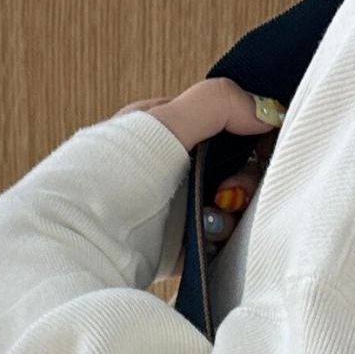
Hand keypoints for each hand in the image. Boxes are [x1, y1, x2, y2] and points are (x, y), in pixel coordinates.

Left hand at [116, 81, 285, 255]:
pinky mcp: (184, 250)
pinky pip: (224, 241)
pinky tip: (213, 238)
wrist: (86, 244)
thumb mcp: (164, 121)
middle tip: (231, 191)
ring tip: (218, 217)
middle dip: (245, 178)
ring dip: (238, 210)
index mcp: (165, 130)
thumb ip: (217, 104)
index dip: (249, 132)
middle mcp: (174, 169)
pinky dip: (228, 240)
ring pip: (234, 205)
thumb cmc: (112, 175)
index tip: (261, 144)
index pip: (224, 122)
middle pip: (236, 167)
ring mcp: (180, 210)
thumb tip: (268, 109)